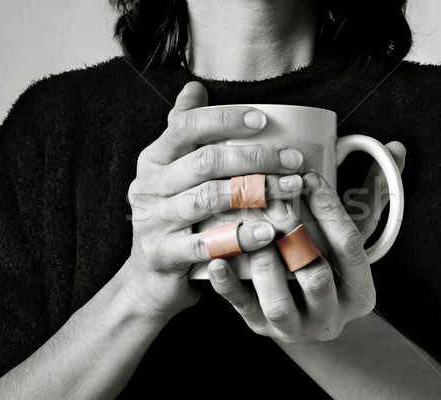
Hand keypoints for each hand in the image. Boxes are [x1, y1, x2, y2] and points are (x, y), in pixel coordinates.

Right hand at [125, 81, 304, 314]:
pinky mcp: (163, 254)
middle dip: (255, 158)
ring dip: (255, 192)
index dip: (226, 120)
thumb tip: (194, 88)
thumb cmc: (172, 217)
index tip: (264, 121)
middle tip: (293, 161)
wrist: (150, 277)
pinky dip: (240, 236)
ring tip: (290, 191)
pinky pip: (206, 243)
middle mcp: (148, 186)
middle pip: (205, 161)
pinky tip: (268, 233)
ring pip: (207, 198)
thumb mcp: (171, 173)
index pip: (186, 126)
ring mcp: (153, 221)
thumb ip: (185, 133)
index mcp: (153, 160)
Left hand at [207, 146, 405, 342]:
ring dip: (262, 260)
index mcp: (361, 292)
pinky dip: (228, 287)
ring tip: (248, 224)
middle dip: (294, 233)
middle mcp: (331, 315)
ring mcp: (295, 327)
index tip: (308, 177)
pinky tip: (217, 261)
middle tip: (272, 197)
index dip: (330, 209)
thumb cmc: (333, 267)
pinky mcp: (261, 328)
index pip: (350, 246)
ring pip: (279, 301)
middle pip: (315, 275)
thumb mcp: (355, 238)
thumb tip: (395, 148)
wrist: (312, 321)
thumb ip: (373, 197)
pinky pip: (243, 311)